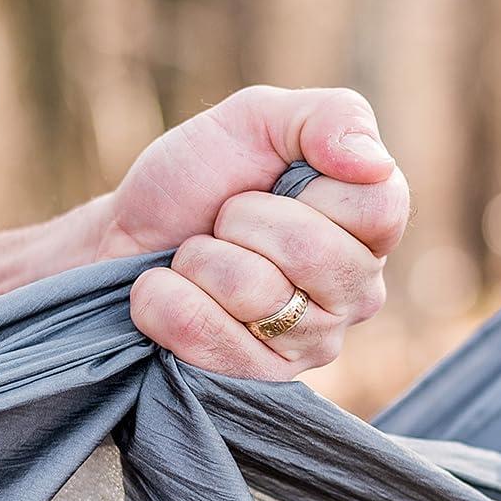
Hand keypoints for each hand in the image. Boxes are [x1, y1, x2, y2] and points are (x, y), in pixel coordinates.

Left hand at [98, 85, 408, 378]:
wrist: (122, 234)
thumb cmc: (198, 178)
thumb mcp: (258, 119)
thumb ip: (330, 117)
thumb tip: (374, 162)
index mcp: (369, 228)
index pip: (378, 208)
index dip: (308, 188)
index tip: (268, 182)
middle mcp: (356, 293)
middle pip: (315, 254)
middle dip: (241, 220)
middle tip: (222, 221)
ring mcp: (311, 345)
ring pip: (257, 295)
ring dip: (200, 260)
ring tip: (194, 259)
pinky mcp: (256, 383)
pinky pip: (209, 339)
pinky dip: (166, 301)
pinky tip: (170, 294)